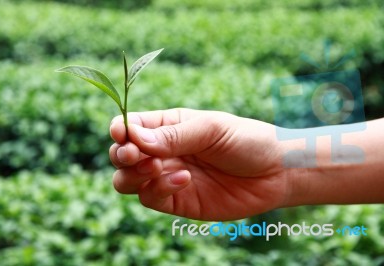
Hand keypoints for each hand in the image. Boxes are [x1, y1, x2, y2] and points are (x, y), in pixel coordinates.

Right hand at [109, 108, 288, 220]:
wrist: (275, 173)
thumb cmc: (246, 140)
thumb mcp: (211, 129)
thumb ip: (174, 135)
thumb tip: (134, 138)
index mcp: (169, 126)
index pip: (131, 126)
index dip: (121, 130)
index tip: (123, 134)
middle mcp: (163, 152)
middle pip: (121, 155)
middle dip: (123, 155)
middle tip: (137, 155)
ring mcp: (168, 177)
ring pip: (127, 180)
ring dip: (133, 175)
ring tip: (158, 167)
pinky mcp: (177, 200)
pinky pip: (151, 198)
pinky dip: (159, 189)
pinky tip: (184, 180)